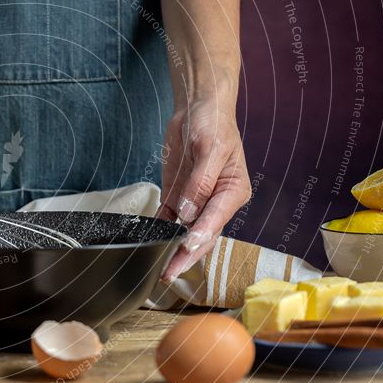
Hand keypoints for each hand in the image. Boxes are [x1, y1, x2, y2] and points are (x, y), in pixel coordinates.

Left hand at [157, 98, 250, 281]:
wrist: (200, 108)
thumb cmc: (213, 124)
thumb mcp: (209, 149)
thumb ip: (200, 182)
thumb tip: (188, 212)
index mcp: (233, 192)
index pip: (216, 219)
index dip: (200, 235)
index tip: (186, 248)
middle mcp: (217, 202)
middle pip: (202, 234)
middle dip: (185, 255)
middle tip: (169, 273)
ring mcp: (197, 202)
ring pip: (185, 232)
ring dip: (173, 251)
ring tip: (160, 270)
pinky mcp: (179, 197)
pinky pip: (169, 219)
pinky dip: (160, 232)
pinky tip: (149, 246)